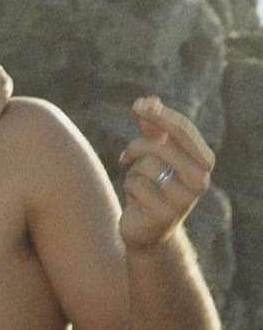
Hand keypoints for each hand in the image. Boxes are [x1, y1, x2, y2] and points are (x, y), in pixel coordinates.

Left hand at [117, 97, 213, 247]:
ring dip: (133, 172)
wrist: (149, 229)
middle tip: (126, 157)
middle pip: (159, 146)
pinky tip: (137, 200)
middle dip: (136, 148)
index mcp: (203, 160)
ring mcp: (185, 199)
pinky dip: (129, 188)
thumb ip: (151, 128)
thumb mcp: (152, 155)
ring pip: (145, 166)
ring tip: (138, 183)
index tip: (138, 105)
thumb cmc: (153, 185)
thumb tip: (148, 100)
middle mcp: (201, 179)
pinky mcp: (164, 214)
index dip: (159, 116)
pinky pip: (135, 185)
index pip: (182, 131)